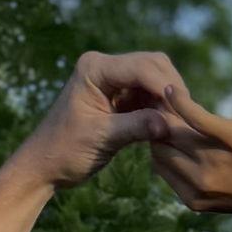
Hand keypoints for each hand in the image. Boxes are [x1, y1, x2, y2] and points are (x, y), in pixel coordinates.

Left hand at [11, 49, 187, 192]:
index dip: (165, 87)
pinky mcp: (117, 96)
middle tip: (187, 117)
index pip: (141, 67)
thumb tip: (169, 124)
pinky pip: (146, 95)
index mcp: (95, 68)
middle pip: (152, 66)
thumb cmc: (64, 152)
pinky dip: (158, 108)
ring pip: (153, 79)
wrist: (44, 166)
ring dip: (167, 100)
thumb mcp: (100, 139)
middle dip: (170, 90)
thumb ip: (135, 127)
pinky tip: (167, 126)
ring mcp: (112, 80)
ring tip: (179, 124)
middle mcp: (104, 66)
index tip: (183, 110)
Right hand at [148, 83, 231, 219]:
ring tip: (167, 97)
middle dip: (160, 126)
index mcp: (194, 198)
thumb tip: (184, 150)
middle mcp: (198, 182)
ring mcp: (213, 159)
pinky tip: (171, 90)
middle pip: (161, 146)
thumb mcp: (227, 192)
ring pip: (173, 130)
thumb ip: (203, 176)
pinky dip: (180, 100)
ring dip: (168, 112)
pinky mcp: (231, 136)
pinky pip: (194, 116)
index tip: (163, 126)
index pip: (159, 163)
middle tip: (162, 109)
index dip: (159, 142)